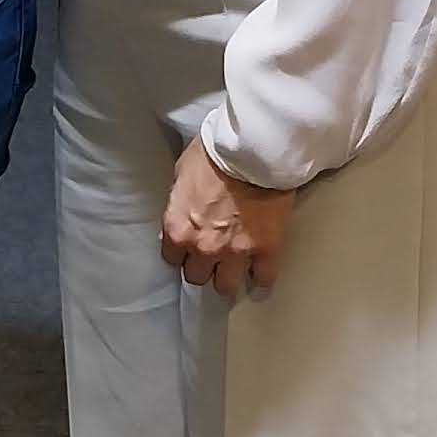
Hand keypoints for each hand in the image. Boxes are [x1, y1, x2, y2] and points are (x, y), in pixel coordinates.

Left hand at [161, 134, 292, 298]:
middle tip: (212, 255)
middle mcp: (202, 247)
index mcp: (178, 228)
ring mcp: (235, 252)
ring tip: (235, 267)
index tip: (189, 247)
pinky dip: (262, 275)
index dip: (181, 252)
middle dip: (203, 266)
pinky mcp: (265, 249)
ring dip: (229, 276)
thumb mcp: (182, 172)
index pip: (171, 258)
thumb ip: (180, 201)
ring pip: (226, 286)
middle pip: (196, 276)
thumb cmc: (215, 153)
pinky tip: (261, 269)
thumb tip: (184, 210)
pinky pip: (263, 278)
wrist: (252, 150)